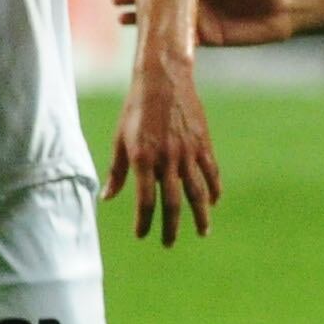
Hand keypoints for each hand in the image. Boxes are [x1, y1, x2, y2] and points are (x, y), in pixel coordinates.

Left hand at [108, 53, 222, 244]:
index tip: (142, 235)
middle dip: (170, 227)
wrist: (163, 79)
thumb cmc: (135, 108)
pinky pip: (211, 172)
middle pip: (172, 203)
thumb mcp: (120, 139)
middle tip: (168, 244)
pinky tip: (214, 201)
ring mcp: (187, 152)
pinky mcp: (203, 143)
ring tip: (201, 232)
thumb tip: (108, 197)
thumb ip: (117, 171)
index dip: (144, 221)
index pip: (145, 200)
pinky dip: (214, 189)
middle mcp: (166, 159)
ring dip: (200, 215)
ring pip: (197, 192)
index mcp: (142, 159)